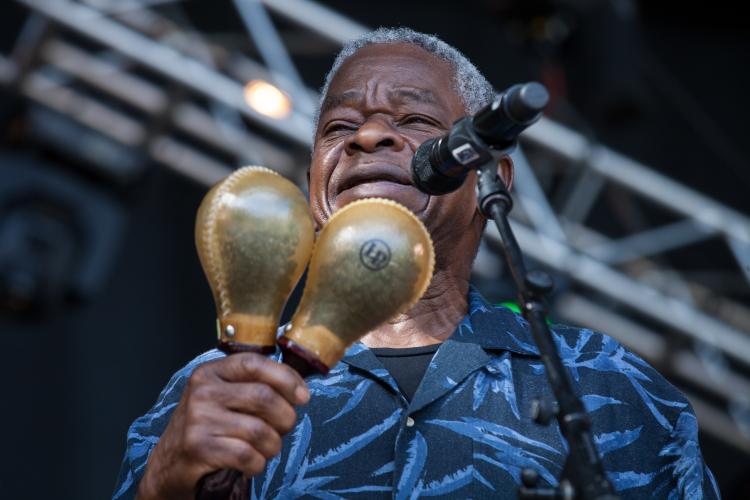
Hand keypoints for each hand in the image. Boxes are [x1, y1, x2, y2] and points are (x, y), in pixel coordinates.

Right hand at [135, 353, 309, 499]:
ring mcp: (198, 419)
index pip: (254, 363)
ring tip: (267, 448)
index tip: (303, 396)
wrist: (169, 465)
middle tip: (284, 428)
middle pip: (263, 397)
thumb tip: (300, 391)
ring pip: (259, 430)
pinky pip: (247, 455)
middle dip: (285, 417)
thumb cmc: (207, 428)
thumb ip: (253, 386)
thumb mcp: (223, 397)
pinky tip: (252, 463)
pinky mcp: (198, 448)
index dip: (286, 378)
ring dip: (273, 445)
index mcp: (211, 372)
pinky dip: (258, 464)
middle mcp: (202, 391)